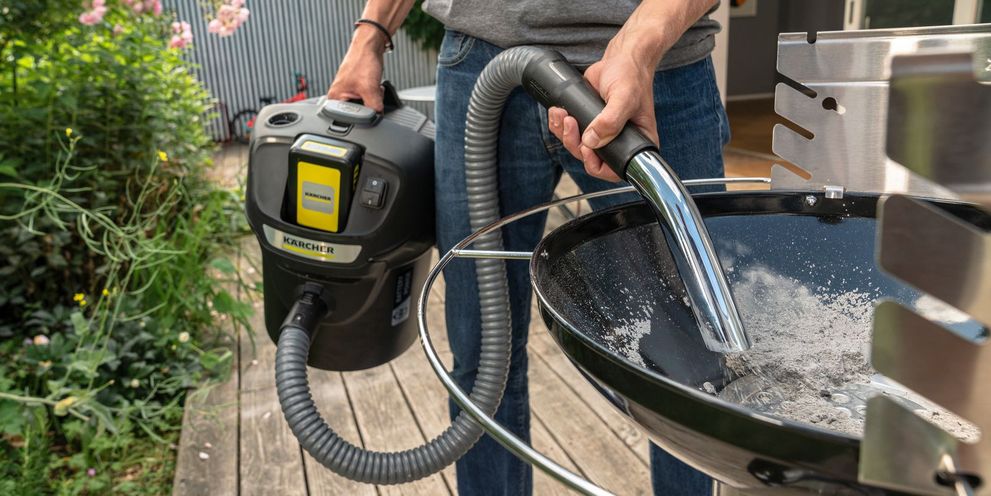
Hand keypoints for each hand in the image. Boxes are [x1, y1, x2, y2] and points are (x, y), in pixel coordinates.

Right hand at [327, 25, 386, 110]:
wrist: (370, 45)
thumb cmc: (363, 60)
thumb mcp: (370, 89)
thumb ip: (374, 107)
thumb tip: (379, 118)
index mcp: (335, 98)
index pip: (350, 118)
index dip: (364, 114)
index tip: (371, 106)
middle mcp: (338, 96)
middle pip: (358, 112)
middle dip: (370, 104)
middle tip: (370, 90)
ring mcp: (348, 91)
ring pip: (365, 105)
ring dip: (373, 98)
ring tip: (372, 85)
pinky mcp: (356, 87)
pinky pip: (368, 97)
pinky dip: (374, 93)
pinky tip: (374, 84)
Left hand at [547, 50, 658, 182]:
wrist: (621, 59)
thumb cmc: (631, 76)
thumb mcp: (624, 98)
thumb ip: (610, 121)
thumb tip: (591, 141)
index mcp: (636, 143)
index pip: (616, 170)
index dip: (598, 166)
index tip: (587, 149)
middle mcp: (619, 142)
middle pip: (591, 159)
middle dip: (575, 144)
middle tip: (571, 124)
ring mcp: (602, 134)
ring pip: (577, 147)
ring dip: (565, 134)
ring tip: (563, 114)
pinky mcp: (588, 123)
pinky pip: (570, 133)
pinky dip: (559, 125)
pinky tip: (558, 112)